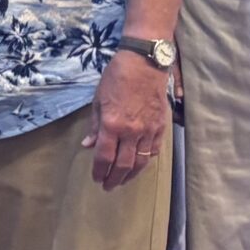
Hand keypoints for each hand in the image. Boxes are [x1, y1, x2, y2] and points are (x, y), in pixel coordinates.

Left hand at [84, 50, 170, 189]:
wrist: (145, 62)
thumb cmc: (117, 77)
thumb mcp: (98, 100)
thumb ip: (95, 126)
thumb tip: (88, 146)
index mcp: (112, 125)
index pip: (105, 157)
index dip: (100, 171)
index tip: (96, 179)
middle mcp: (131, 131)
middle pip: (123, 165)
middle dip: (114, 179)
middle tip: (108, 186)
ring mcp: (148, 130)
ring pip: (141, 162)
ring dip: (130, 175)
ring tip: (122, 181)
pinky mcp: (160, 127)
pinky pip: (154, 151)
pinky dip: (146, 161)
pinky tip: (139, 165)